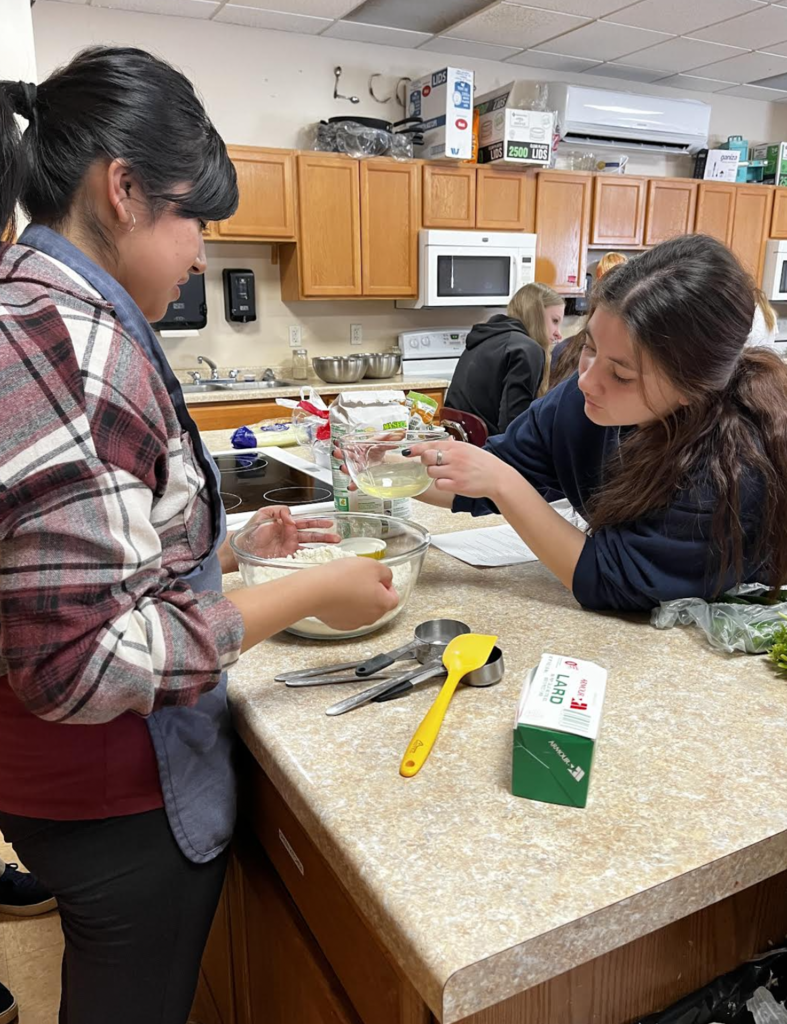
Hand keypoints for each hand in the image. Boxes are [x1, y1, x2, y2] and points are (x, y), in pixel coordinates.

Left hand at [223, 506, 339, 572]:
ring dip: (321, 548)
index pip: (305, 522)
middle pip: (311, 536)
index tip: (329, 523)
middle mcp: (289, 536)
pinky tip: (318, 560)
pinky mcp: (285, 558)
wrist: (239, 547)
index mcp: (286, 524)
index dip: (318, 522)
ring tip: (332, 548)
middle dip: (324, 536)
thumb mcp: (262, 515)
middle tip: (336, 537)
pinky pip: (299, 558)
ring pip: (309, 547)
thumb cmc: (249, 531)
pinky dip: (309, 559)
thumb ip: (277, 511)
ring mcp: (288, 548)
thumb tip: (290, 513)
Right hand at [310, 558, 398, 630]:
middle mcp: (372, 618)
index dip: (386, 584)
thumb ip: (386, 573)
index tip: (376, 577)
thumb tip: (386, 579)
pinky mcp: (340, 625)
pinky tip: (336, 595)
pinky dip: (344, 606)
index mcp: (383, 604)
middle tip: (359, 579)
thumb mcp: (373, 565)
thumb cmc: (344, 577)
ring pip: (362, 609)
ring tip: (345, 585)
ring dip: (357, 599)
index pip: (394, 596)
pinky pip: (347, 614)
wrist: (315, 591)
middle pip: (378, 604)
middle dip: (371, 592)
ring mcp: (355, 623)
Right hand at [333, 431, 406, 491]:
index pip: (349, 445)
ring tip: (343, 468)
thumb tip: (402, 433)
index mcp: (359, 447)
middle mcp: (356, 458)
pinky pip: (357, 482)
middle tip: (336, 452)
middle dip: (341, 454)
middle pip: (347, 456)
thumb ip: (390, 438)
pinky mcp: (362, 477)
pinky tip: (351, 487)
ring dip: (346, 469)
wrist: (381, 460)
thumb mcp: (383, 443)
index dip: (342, 444)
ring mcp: (359, 468)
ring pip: (350, 469)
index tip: (337, 442)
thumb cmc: (378, 449)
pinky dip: (354, 484)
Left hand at [404, 441, 512, 499]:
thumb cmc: (484, 464)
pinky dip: (441, 484)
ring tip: (447, 474)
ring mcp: (455, 471)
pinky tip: (450, 482)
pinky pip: (438, 484)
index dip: (416, 448)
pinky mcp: (457, 485)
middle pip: (427, 457)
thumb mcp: (468, 449)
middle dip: (426, 461)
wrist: (498, 478)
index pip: (431, 444)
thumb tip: (435, 445)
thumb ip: (452, 447)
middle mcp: (455, 457)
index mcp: (457, 446)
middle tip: (433, 464)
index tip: (408, 452)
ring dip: (435, 474)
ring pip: (430, 472)